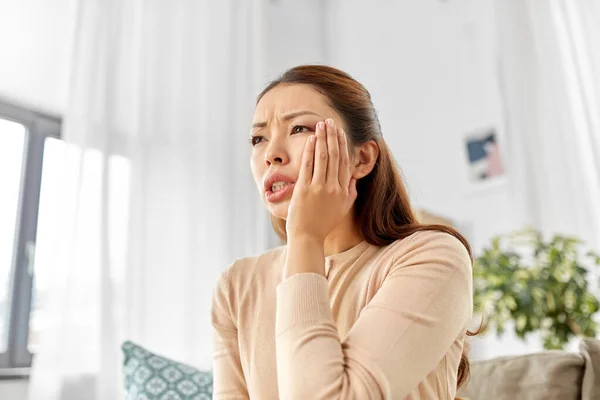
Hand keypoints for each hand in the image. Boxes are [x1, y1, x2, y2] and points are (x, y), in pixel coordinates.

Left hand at [285, 118, 356, 242]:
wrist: (308, 237)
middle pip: (336, 156)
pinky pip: (309, 165)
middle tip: (331, 121)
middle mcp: (334, 188)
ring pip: (323, 157)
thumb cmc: (324, 223)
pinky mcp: (304, 189)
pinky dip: (311, 151)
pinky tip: (311, 139)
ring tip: (321, 124)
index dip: (344, 145)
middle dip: (333, 136)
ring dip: (323, 138)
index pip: (345, 162)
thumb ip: (350, 192)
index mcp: (344, 191)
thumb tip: (353, 178)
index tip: (341, 132)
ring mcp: (319, 188)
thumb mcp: (343, 208)